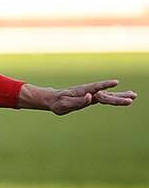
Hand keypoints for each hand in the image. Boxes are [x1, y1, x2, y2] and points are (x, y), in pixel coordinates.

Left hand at [20, 80, 136, 114]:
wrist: (53, 99)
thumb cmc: (58, 103)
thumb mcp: (65, 104)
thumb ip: (77, 101)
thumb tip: (90, 97)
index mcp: (82, 92)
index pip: (96, 89)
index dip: (105, 85)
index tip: (115, 82)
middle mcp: (89, 92)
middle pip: (106, 94)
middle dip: (119, 96)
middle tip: (133, 97)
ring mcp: (92, 94)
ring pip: (108, 95)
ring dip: (121, 95)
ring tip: (133, 95)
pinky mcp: (93, 98)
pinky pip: (106, 98)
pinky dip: (116, 97)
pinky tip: (124, 97)